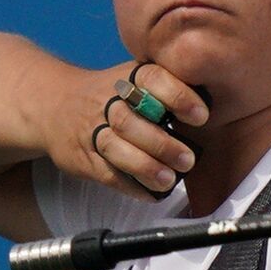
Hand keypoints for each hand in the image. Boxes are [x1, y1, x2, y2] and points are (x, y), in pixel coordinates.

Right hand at [47, 61, 209, 199]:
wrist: (54, 104)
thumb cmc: (114, 95)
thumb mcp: (137, 78)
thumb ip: (171, 86)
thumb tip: (217, 99)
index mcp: (129, 77)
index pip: (152, 78)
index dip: (177, 96)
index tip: (200, 116)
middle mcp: (107, 100)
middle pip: (131, 119)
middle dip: (162, 142)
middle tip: (188, 159)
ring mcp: (91, 128)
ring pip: (114, 147)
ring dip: (144, 166)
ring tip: (169, 179)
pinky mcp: (82, 156)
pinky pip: (105, 172)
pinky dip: (129, 185)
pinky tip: (150, 192)